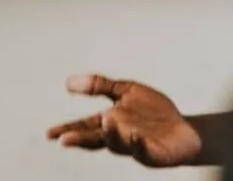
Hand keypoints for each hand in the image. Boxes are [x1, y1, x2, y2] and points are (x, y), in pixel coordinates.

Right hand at [46, 73, 201, 167]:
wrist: (183, 129)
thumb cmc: (152, 112)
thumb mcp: (127, 91)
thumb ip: (101, 86)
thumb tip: (68, 81)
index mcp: (110, 122)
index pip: (85, 126)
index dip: (68, 130)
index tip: (50, 134)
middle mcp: (118, 136)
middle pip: (97, 139)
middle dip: (81, 139)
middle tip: (65, 140)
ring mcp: (134, 145)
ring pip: (119, 143)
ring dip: (112, 134)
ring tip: (107, 121)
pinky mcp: (152, 152)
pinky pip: (144, 149)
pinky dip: (139, 144)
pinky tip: (136, 136)